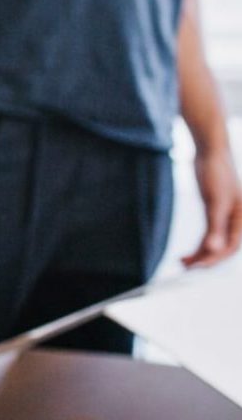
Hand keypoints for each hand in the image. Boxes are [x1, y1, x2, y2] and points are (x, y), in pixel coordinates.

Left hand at [182, 145, 241, 267]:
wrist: (210, 151)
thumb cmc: (216, 173)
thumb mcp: (215, 201)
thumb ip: (215, 226)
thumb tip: (214, 249)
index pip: (231, 247)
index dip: (215, 259)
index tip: (196, 267)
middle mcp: (236, 220)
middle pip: (223, 247)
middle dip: (206, 259)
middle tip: (185, 268)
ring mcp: (225, 216)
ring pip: (215, 242)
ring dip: (200, 254)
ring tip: (182, 262)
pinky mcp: (214, 211)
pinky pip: (209, 233)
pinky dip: (199, 244)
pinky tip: (187, 251)